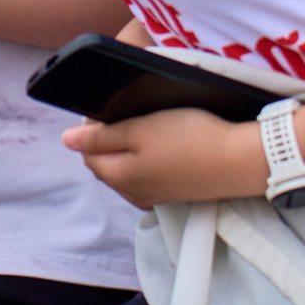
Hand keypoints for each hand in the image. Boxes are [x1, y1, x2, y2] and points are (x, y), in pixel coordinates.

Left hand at [61, 108, 265, 208]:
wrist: (238, 161)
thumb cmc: (189, 139)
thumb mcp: (139, 129)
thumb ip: (100, 136)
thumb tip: (66, 140)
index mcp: (118, 176)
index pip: (87, 152)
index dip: (91, 128)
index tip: (110, 108)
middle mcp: (132, 193)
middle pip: (107, 163)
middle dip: (109, 139)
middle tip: (132, 114)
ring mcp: (155, 196)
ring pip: (128, 170)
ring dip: (131, 150)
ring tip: (150, 126)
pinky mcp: (175, 193)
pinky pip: (150, 176)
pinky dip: (150, 160)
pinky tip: (165, 145)